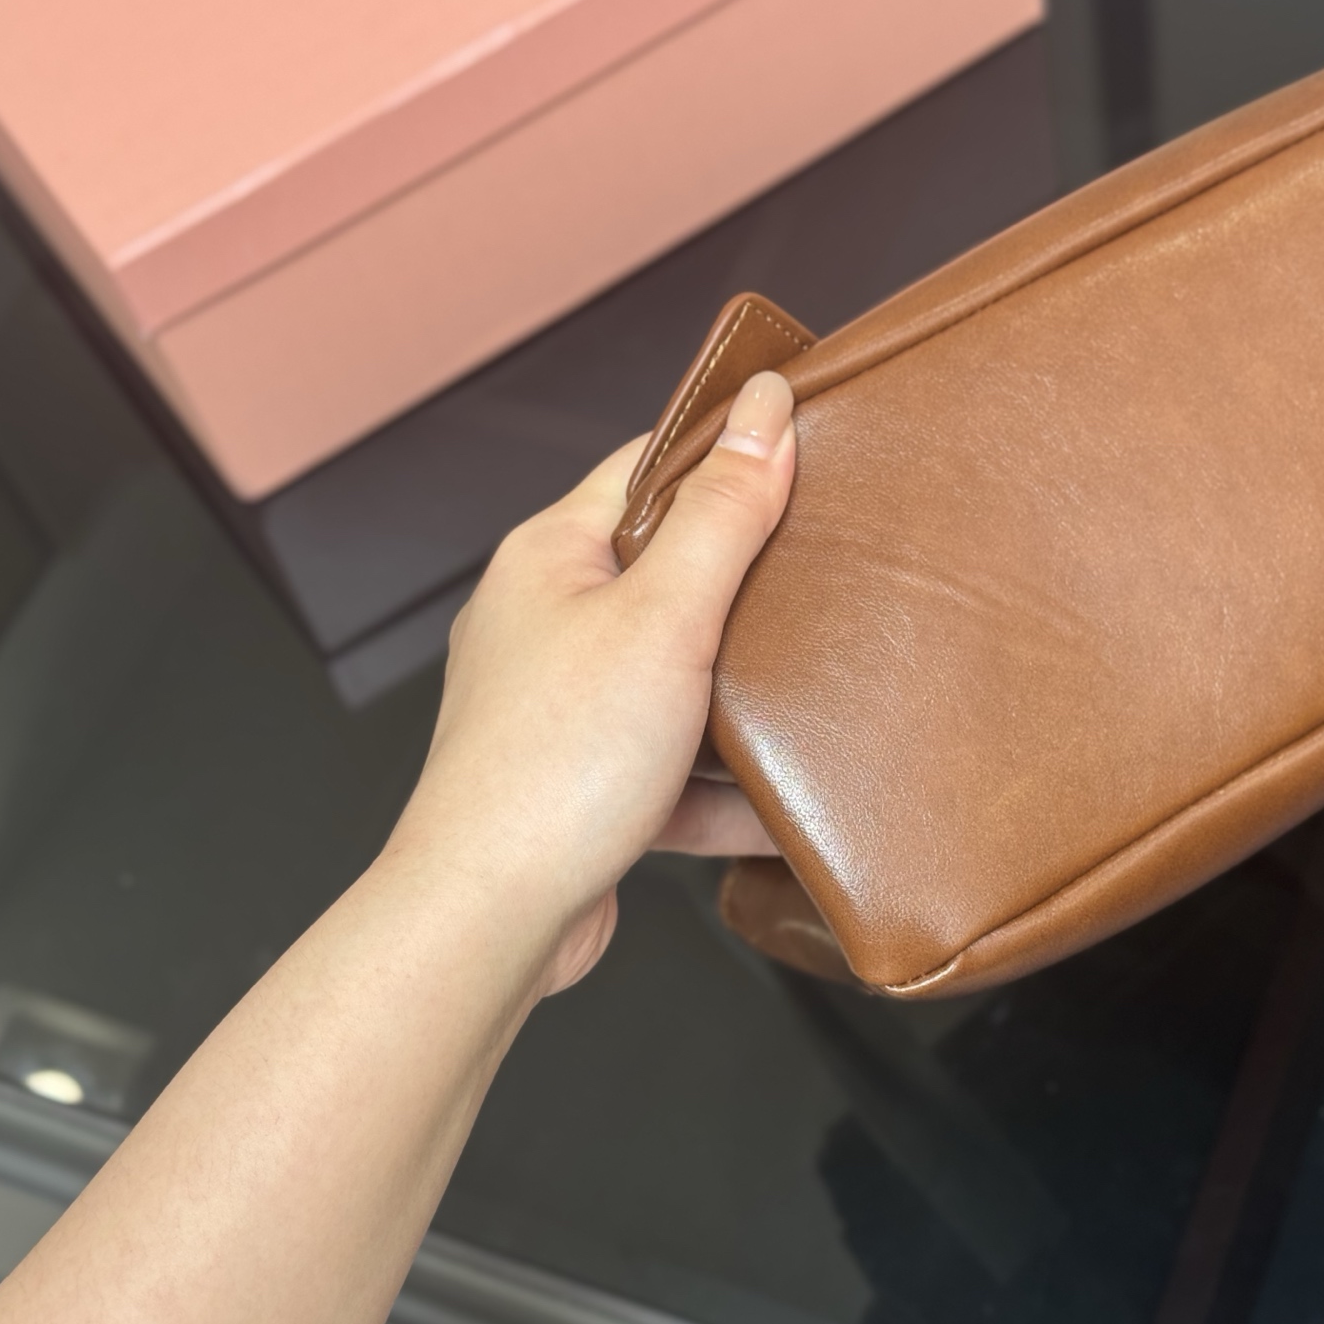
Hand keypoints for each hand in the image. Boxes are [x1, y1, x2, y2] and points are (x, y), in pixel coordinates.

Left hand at [386, 371, 797, 995]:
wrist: (491, 915)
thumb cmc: (555, 763)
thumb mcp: (663, 618)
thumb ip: (723, 516)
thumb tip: (762, 409)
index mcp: (549, 557)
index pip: (647, 468)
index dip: (725, 453)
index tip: (804, 448)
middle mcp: (545, 624)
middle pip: (668, 576)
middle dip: (750, 585)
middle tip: (832, 573)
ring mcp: (561, 708)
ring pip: (676, 678)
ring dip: (744, 694)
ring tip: (824, 687)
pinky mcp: (582, 784)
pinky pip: (672, 768)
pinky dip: (725, 784)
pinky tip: (789, 801)